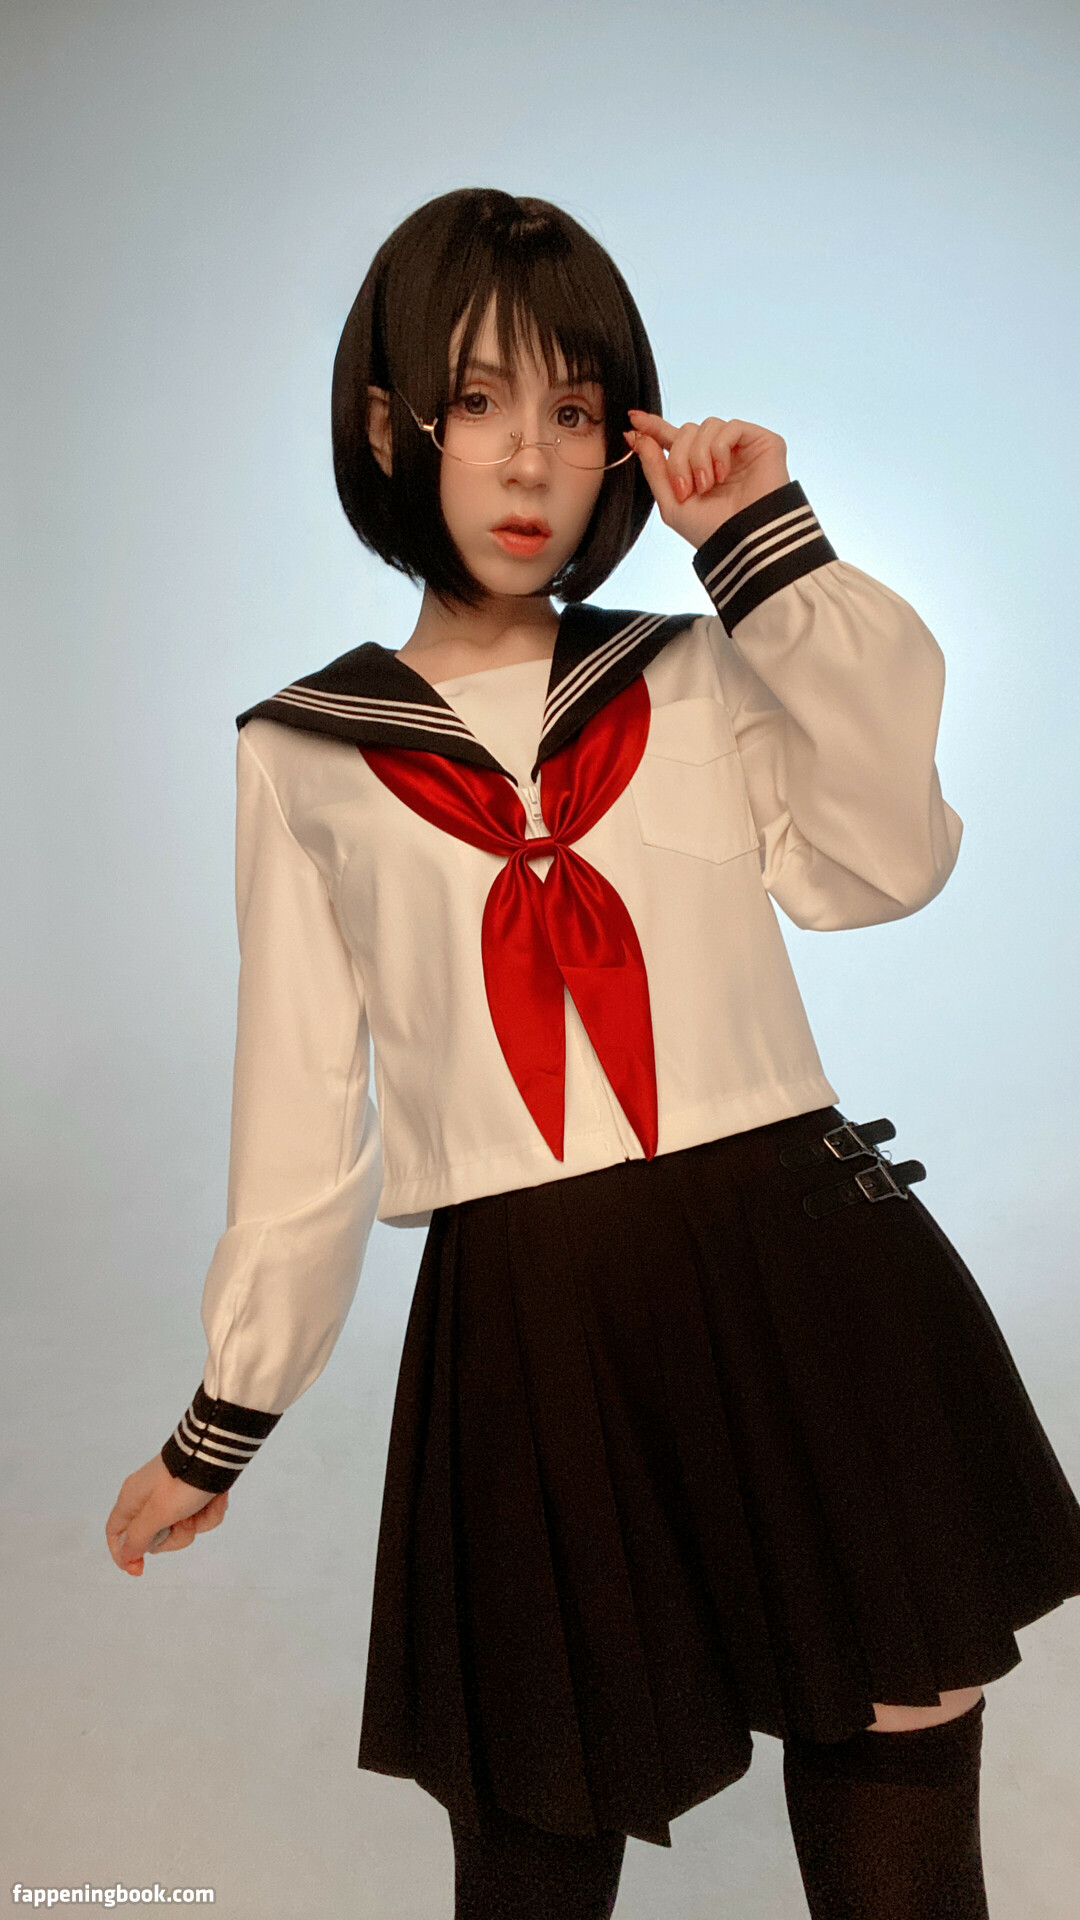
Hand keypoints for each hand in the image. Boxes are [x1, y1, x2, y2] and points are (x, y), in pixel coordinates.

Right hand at [105, 1454, 229, 1575]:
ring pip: (182, 1527)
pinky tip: (216, 1497)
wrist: (217, 1452)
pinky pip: (199, 1515)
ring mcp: (172, 1495)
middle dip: (175, 1536)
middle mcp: (148, 1497)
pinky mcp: (192, 1492)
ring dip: (198, 1521)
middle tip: (184, 1521)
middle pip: (154, 1536)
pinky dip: (210, 1511)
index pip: (115, 1533)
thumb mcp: (158, 1513)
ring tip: (204, 1503)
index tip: (139, 1569)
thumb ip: (139, 1537)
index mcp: (132, 1499)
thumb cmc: (182, 1482)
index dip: (123, 1554)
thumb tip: (125, 1555)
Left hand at [625, 411, 789, 546]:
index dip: (654, 427)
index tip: (634, 420)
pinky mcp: (762, 441)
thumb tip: (637, 437)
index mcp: (697, 467)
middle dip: (679, 458)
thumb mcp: (672, 504)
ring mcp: (740, 447)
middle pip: (687, 430)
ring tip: (707, 485)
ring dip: (699, 456)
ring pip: (706, 426)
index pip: (673, 438)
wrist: (745, 542)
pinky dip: (720, 449)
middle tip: (686, 488)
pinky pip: (730, 427)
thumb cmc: (711, 530)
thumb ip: (654, 469)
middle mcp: (719, 454)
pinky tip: (722, 474)